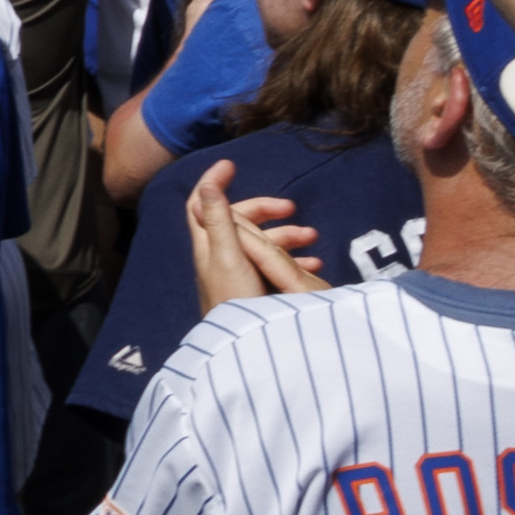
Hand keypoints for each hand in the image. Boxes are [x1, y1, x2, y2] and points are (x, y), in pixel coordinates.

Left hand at [184, 160, 326, 312]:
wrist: (243, 348)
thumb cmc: (234, 300)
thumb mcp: (229, 257)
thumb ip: (219, 222)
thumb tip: (208, 184)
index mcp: (209, 245)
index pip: (202, 203)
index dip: (213, 181)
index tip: (231, 165)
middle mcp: (220, 256)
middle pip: (238, 221)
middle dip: (265, 210)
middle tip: (292, 208)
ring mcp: (237, 273)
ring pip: (260, 244)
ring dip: (285, 236)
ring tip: (313, 238)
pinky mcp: (253, 290)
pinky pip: (272, 267)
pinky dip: (291, 260)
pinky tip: (312, 264)